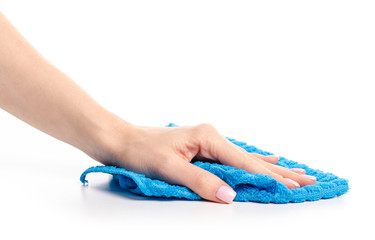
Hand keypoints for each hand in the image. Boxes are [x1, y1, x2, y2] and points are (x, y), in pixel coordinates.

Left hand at [93, 123, 315, 203]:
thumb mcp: (169, 169)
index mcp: (208, 138)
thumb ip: (200, 182)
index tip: (293, 187)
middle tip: (307, 179)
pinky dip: (253, 162)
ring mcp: (208, 142)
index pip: (245, 162)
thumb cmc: (142, 152)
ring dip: (270, 168)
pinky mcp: (203, 149)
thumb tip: (230, 196)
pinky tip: (264, 160)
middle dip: (279, 172)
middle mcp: (212, 137)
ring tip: (293, 171)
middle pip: (251, 159)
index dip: (269, 177)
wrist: (123, 141)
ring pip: (245, 158)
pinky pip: (234, 158)